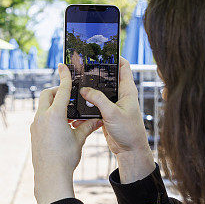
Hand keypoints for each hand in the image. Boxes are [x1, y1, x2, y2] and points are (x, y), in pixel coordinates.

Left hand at [30, 63, 101, 203]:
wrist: (50, 176)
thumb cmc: (66, 157)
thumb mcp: (79, 139)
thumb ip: (87, 126)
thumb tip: (99, 120)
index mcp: (55, 115)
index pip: (61, 90)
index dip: (65, 77)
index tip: (64, 66)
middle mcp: (42, 117)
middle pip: (47, 95)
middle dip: (56, 91)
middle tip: (68, 95)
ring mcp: (35, 125)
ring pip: (43, 107)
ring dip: (53, 105)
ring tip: (68, 113)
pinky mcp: (33, 133)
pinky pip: (41, 118)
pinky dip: (49, 116)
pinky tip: (60, 126)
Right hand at [80, 57, 154, 182]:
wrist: (129, 151)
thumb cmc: (128, 131)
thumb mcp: (112, 113)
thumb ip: (98, 100)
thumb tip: (84, 89)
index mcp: (127, 90)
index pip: (123, 67)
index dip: (115, 57)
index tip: (101, 52)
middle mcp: (121, 95)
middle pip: (108, 78)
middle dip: (96, 73)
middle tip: (82, 67)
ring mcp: (113, 104)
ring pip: (99, 92)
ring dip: (88, 90)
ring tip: (76, 84)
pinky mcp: (106, 114)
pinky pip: (94, 105)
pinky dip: (86, 106)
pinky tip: (76, 107)